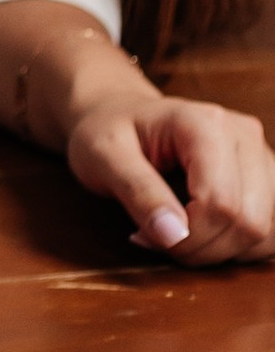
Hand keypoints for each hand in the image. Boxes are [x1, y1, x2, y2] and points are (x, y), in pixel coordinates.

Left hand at [0, 0, 274, 266]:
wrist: (102, 106)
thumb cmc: (95, 130)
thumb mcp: (100, 160)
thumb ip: (138, 195)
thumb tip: (172, 235)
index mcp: (208, 128)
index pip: (231, 212)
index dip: (192, 239)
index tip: (145, 235)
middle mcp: (245, 135)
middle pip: (253, 225)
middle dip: (204, 246)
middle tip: (151, 235)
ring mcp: (259, 152)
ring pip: (265, 231)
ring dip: (218, 246)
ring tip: (168, 227)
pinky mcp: (262, 171)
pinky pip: (267, 227)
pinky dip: (231, 240)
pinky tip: (190, 225)